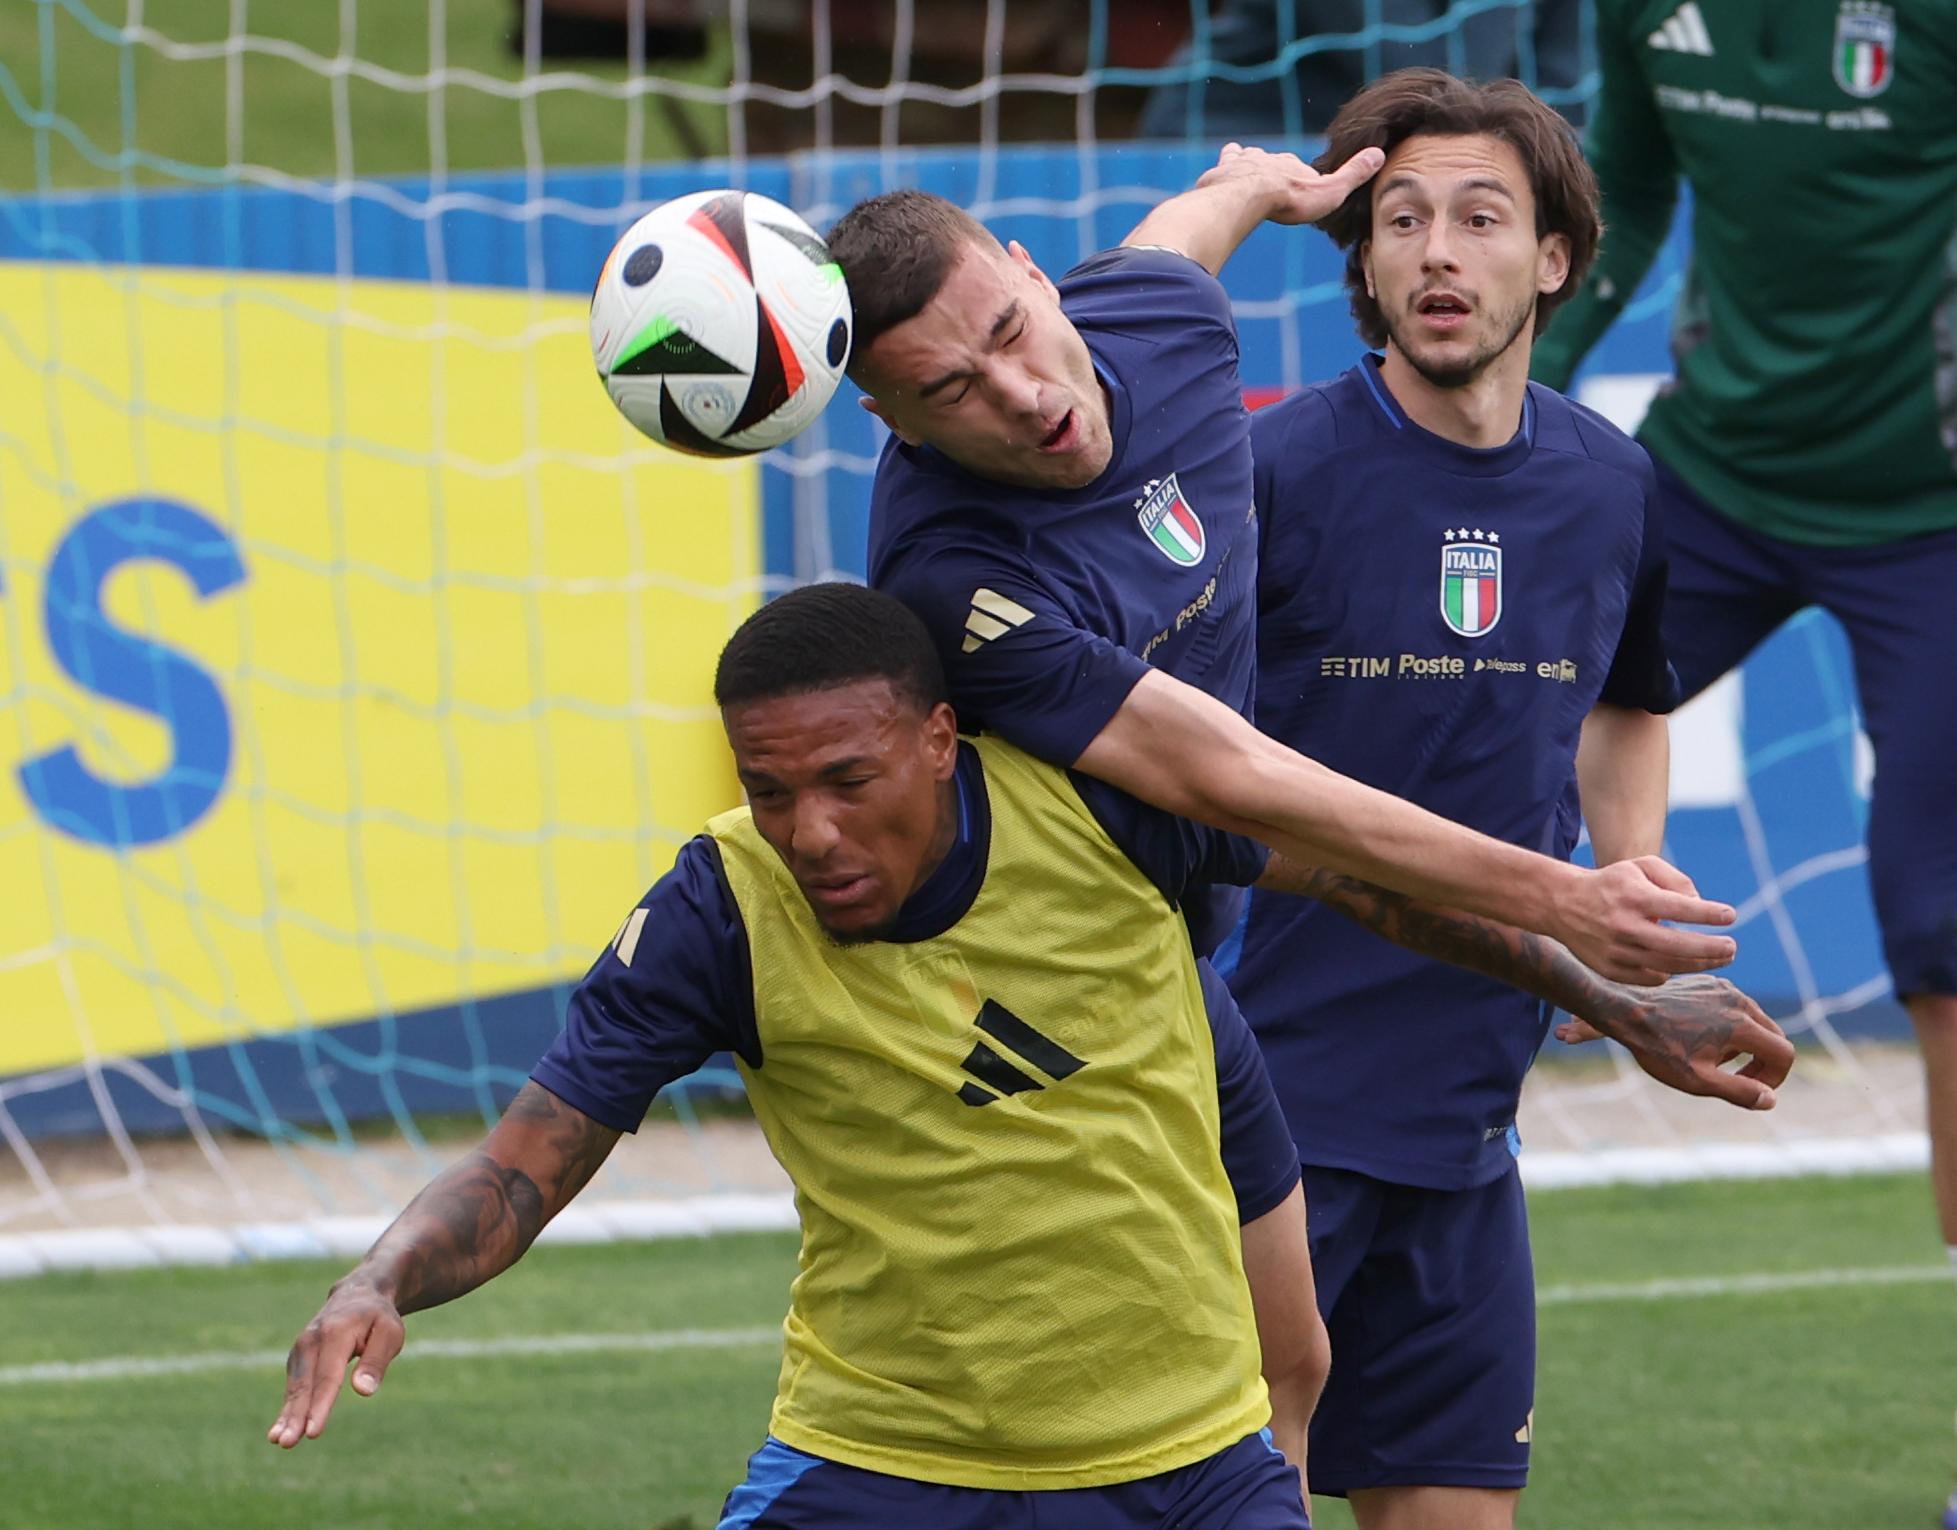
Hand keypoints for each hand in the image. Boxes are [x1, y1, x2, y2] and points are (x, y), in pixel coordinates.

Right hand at [267, 1274, 405, 1447]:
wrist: (357, 1295)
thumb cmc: (378, 1318)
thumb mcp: (389, 1332)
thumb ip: (376, 1361)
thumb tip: (364, 1391)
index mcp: (336, 1333)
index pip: (328, 1376)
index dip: (320, 1406)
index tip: (313, 1432)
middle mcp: (311, 1339)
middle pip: (305, 1384)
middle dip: (296, 1415)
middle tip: (287, 1443)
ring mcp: (301, 1348)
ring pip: (295, 1387)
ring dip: (287, 1416)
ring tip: (279, 1441)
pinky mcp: (298, 1358)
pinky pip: (293, 1386)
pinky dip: (287, 1408)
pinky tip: (279, 1431)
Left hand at [1195, 141, 1384, 227]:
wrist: (1247, 198)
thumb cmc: (1291, 200)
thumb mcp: (1331, 191)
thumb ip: (1354, 175)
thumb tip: (1379, 154)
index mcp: (1294, 165)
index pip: (1301, 171)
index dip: (1302, 182)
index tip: (1303, 192)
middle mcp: (1270, 158)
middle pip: (1275, 165)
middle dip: (1277, 173)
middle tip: (1277, 189)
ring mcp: (1245, 162)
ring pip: (1250, 159)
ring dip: (1251, 166)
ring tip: (1251, 181)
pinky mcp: (1223, 170)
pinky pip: (1226, 160)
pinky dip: (1227, 165)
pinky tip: (1224, 170)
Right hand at [1554, 856, 1736, 985]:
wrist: (1561, 904)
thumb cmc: (1612, 883)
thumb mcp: (1641, 867)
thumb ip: (1676, 880)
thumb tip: (1701, 904)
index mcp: (1633, 896)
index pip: (1680, 908)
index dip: (1708, 914)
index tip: (1730, 916)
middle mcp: (1624, 926)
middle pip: (1678, 945)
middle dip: (1711, 949)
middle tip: (1731, 947)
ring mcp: (1616, 951)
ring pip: (1668, 966)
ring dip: (1699, 964)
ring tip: (1720, 958)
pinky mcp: (1610, 969)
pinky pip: (1650, 978)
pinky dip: (1669, 972)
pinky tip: (1681, 963)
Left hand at [1576, 973, 1793, 1109]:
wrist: (1625, 1012)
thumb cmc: (1658, 1048)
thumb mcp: (1698, 1080)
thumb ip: (1739, 1091)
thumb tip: (1770, 1100)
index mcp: (1741, 1024)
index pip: (1783, 1054)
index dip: (1775, 1078)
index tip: (1753, 1090)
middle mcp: (1739, 1000)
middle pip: (1774, 1036)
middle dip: (1764, 1062)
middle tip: (1739, 1080)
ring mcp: (1725, 988)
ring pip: (1755, 1021)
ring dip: (1747, 1045)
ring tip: (1715, 1061)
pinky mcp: (1710, 982)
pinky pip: (1734, 1007)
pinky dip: (1730, 1026)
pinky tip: (1702, 1039)